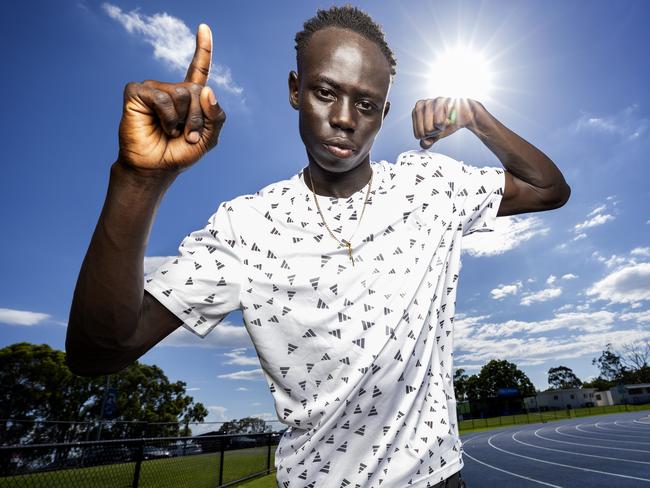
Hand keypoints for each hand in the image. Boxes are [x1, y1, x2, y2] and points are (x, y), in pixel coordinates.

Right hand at [117, 24, 225, 172]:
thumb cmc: (179, 154)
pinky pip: (161, 97)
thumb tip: (207, 89)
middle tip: (188, 136)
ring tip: (172, 132)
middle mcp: (172, 89)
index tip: (204, 27)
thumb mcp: (209, 138)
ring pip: (181, 93)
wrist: (156, 168)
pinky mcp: (137, 93)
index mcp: (189, 97)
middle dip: (198, 118)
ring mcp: (154, 89)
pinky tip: (159, 126)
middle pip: (198, 90)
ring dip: (182, 120)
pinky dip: (166, 116)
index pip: (198, 68)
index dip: (203, 48)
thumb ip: (216, 115)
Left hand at [412, 97, 479, 148]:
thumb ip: (426, 142)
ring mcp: (429, 102)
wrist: (465, 115)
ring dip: (439, 129)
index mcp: (415, 112)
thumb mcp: (435, 135)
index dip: (429, 136)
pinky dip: (445, 124)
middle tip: (440, 125)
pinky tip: (448, 117)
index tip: (435, 128)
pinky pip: (437, 123)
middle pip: (422, 133)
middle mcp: (420, 105)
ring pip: (428, 129)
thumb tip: (425, 143)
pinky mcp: (439, 102)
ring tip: (444, 121)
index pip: (417, 135)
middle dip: (433, 133)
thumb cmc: (448, 123)